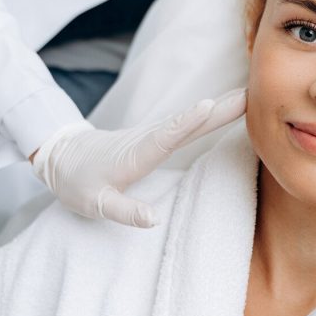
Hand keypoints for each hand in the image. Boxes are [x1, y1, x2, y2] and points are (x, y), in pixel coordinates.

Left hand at [31, 89, 246, 226]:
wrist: (65, 157)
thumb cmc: (79, 182)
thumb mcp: (94, 203)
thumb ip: (123, 211)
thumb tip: (154, 219)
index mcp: (135, 154)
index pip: (165, 137)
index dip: (187, 122)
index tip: (209, 106)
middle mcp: (148, 139)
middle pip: (188, 124)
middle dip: (218, 110)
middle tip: (250, 96)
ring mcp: (154, 135)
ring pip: (191, 121)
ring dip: (220, 108)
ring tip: (249, 98)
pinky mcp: (158, 137)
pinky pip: (188, 124)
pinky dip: (210, 115)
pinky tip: (227, 108)